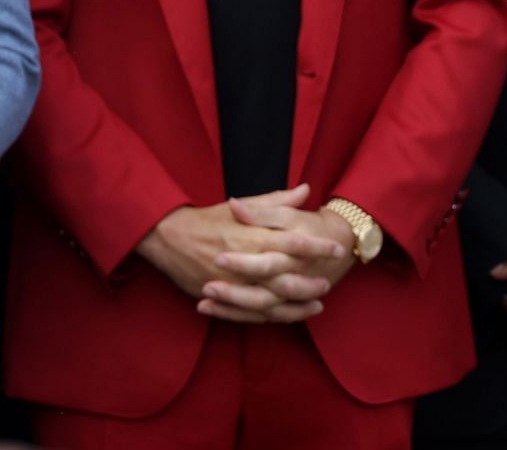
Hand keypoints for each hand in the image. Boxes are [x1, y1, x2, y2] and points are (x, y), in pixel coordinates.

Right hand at [135, 184, 346, 322]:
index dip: (317, 247)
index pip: (292, 242)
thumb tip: (306, 190)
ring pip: (270, 300)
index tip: (337, 248)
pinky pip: (249, 313)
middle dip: (310, 282)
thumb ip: (276, 201)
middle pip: (284, 277)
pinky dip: (270, 316)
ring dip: (295, 305)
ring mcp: (232, 284)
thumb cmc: (208, 218)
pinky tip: (288, 315)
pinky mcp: (221, 297)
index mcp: (251, 235)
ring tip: (317, 305)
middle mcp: (244, 262)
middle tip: (329, 282)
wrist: (169, 237)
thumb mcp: (242, 204)